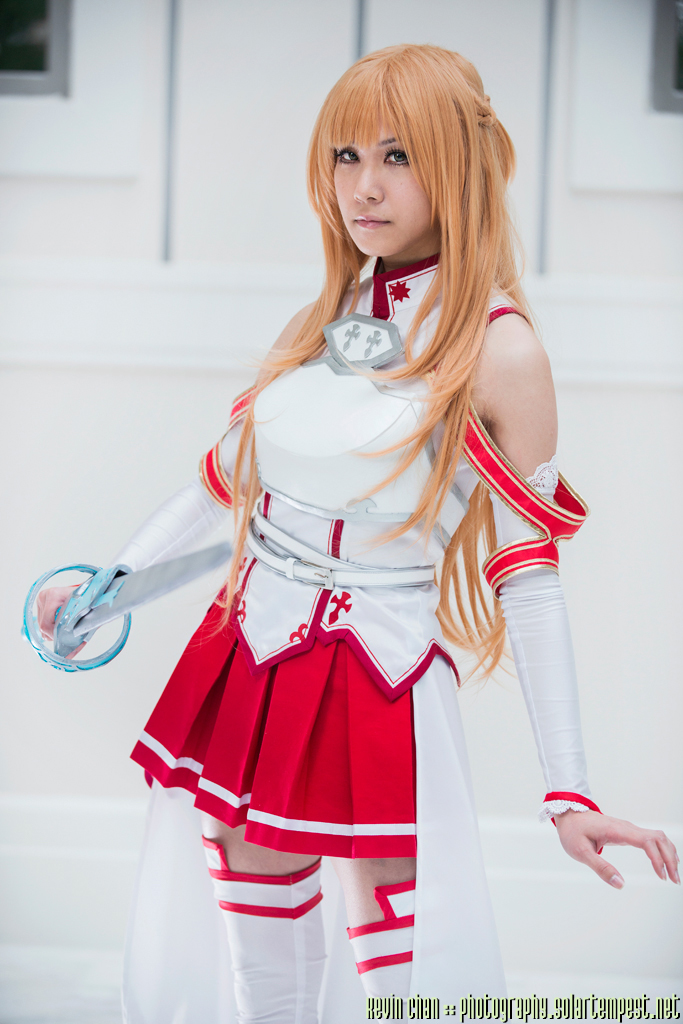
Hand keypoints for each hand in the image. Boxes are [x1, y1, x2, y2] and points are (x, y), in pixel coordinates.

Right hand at [35, 586, 85, 657]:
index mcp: (54, 595)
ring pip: (41, 625)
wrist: (91, 590)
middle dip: (55, 634)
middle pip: (42, 626)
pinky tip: (61, 624)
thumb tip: (68, 657)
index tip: (64, 640)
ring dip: (53, 631)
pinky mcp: (41, 602)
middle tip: (68, 636)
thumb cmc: (90, 602)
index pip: (46, 624)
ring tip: (66, 628)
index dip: (54, 636)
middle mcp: (44, 596)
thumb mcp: (87, 618)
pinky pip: (42, 621)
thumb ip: (78, 638)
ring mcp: (41, 599)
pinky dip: (51, 626)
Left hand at [555, 809, 679, 887]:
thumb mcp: (580, 852)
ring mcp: (629, 829)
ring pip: (658, 837)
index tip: (662, 876)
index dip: (658, 858)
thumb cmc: (573, 832)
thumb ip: (601, 868)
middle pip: (659, 838)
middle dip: (670, 858)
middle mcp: (627, 827)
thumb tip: (621, 884)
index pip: (647, 841)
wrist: (568, 815)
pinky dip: (662, 849)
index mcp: (616, 830)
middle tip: (675, 880)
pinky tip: (666, 863)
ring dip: (669, 854)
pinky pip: (652, 838)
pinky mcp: (628, 832)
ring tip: (673, 875)